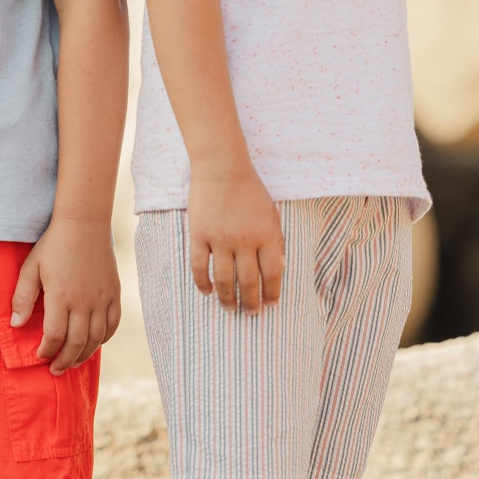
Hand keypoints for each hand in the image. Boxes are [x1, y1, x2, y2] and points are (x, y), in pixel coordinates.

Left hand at [10, 217, 120, 374]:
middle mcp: (84, 301)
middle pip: (76, 343)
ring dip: (84, 355)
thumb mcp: (31, 267)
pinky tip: (94, 343)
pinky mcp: (114, 292)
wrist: (84, 223)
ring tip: (73, 362)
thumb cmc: (54, 245)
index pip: (55, 336)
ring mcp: (102, 298)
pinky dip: (104, 338)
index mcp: (61, 296)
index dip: (47, 351)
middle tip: (56, 369)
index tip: (41, 355)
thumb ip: (22, 297)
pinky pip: (113, 324)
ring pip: (96, 338)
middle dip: (64, 361)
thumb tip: (16, 325)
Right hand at [188, 161, 284, 313]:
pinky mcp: (199, 235)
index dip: (272, 292)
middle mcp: (244, 240)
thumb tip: (279, 269)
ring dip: (227, 298)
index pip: (272, 273)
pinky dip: (203, 283)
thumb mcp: (271, 212)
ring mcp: (219, 238)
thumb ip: (276, 240)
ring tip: (230, 307)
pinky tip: (207, 291)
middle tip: (250, 312)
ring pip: (223, 280)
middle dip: (250, 302)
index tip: (270, 303)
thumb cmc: (250, 190)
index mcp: (265, 234)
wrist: (222, 166)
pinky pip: (199, 267)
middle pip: (248, 282)